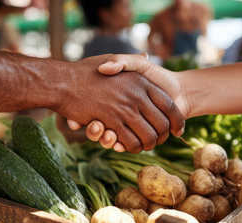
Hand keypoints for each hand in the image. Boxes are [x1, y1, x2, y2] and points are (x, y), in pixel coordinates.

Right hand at [54, 55, 183, 152]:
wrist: (64, 82)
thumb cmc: (88, 70)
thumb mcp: (112, 58)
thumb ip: (131, 60)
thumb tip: (146, 55)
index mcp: (142, 82)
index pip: (170, 106)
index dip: (177, 121)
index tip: (178, 131)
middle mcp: (137, 96)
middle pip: (162, 125)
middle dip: (163, 137)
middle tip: (158, 141)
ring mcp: (125, 110)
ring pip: (148, 136)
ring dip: (148, 145)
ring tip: (145, 145)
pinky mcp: (112, 124)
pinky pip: (130, 142)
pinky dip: (132, 148)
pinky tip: (129, 146)